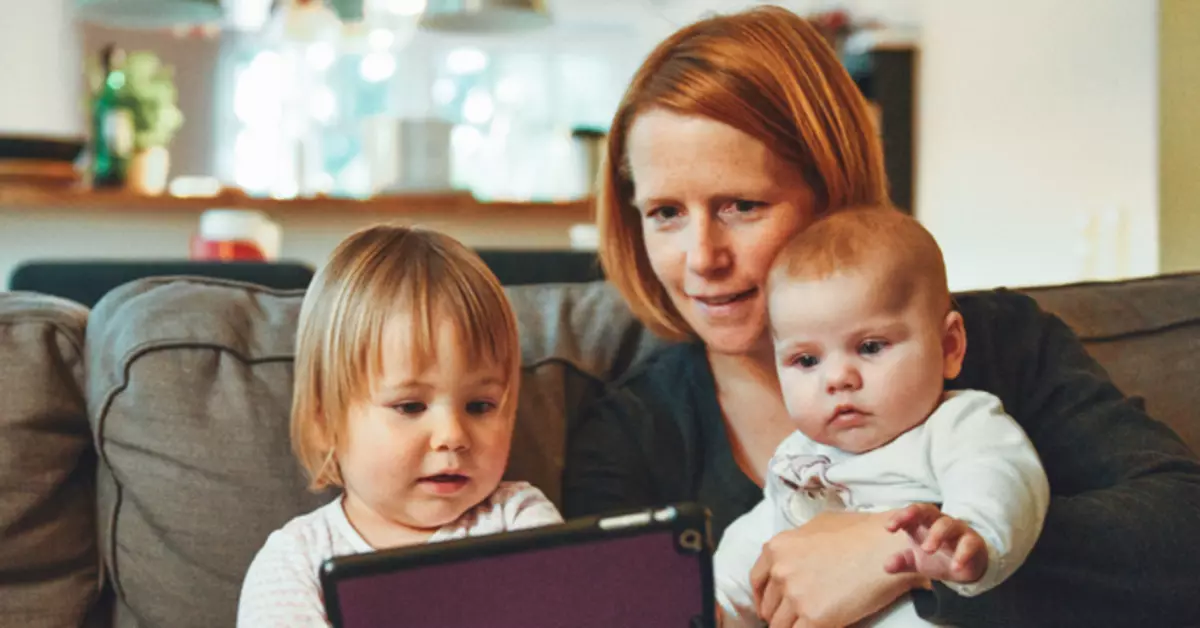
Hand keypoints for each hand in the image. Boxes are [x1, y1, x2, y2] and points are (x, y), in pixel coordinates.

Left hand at [750, 510, 924, 627]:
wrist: (888, 547)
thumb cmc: (860, 532)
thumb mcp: (819, 525)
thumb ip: (798, 542)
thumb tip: (793, 557)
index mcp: (777, 548)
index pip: (756, 581)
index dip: (763, 596)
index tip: (770, 605)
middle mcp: (781, 571)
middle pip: (768, 605)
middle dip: (778, 613)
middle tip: (793, 618)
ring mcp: (796, 595)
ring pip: (779, 625)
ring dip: (790, 626)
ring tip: (803, 623)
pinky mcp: (814, 616)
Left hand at [884, 503, 988, 583]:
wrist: (965, 567)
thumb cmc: (937, 556)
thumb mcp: (917, 561)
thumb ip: (902, 561)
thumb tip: (886, 566)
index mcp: (924, 522)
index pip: (912, 512)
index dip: (900, 517)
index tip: (888, 527)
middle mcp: (940, 522)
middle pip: (929, 510)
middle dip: (916, 516)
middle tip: (901, 530)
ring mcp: (958, 530)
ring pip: (948, 524)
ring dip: (937, 535)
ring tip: (927, 550)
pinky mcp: (974, 542)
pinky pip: (969, 543)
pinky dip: (962, 554)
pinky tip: (955, 567)